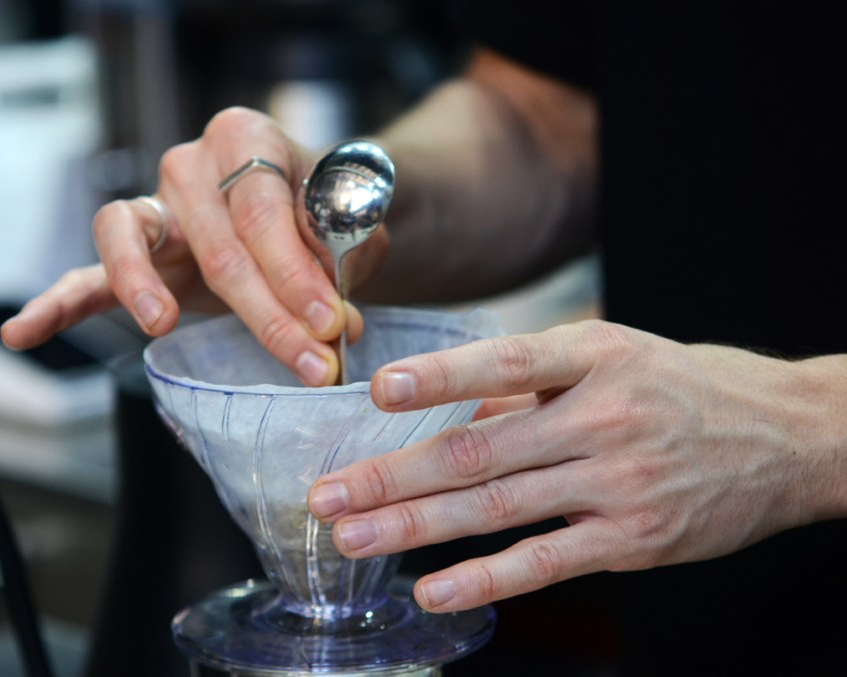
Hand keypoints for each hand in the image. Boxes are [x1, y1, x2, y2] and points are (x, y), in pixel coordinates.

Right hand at [0, 107, 375, 385]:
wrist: (304, 205)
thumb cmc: (323, 212)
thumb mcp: (347, 220)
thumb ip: (339, 254)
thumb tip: (334, 314)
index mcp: (244, 137)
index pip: (263, 211)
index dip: (298, 274)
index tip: (331, 325)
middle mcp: (190, 164)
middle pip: (215, 243)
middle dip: (266, 314)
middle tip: (308, 362)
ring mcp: (153, 207)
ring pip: (129, 239)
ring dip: (145, 289)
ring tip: (160, 324)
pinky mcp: (133, 252)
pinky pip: (87, 275)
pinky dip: (55, 305)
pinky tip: (23, 333)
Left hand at [307, 320, 843, 610]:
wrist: (785, 435)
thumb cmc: (680, 387)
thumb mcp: (612, 356)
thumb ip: (529, 383)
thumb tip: (443, 406)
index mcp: (594, 356)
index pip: (505, 364)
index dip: (439, 379)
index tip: (377, 394)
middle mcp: (603, 416)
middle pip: (479, 450)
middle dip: (392, 476)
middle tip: (325, 493)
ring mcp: (619, 481)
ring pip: (498, 507)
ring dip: (416, 527)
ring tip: (352, 537)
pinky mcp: (635, 540)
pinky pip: (547, 562)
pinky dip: (485, 578)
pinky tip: (432, 589)